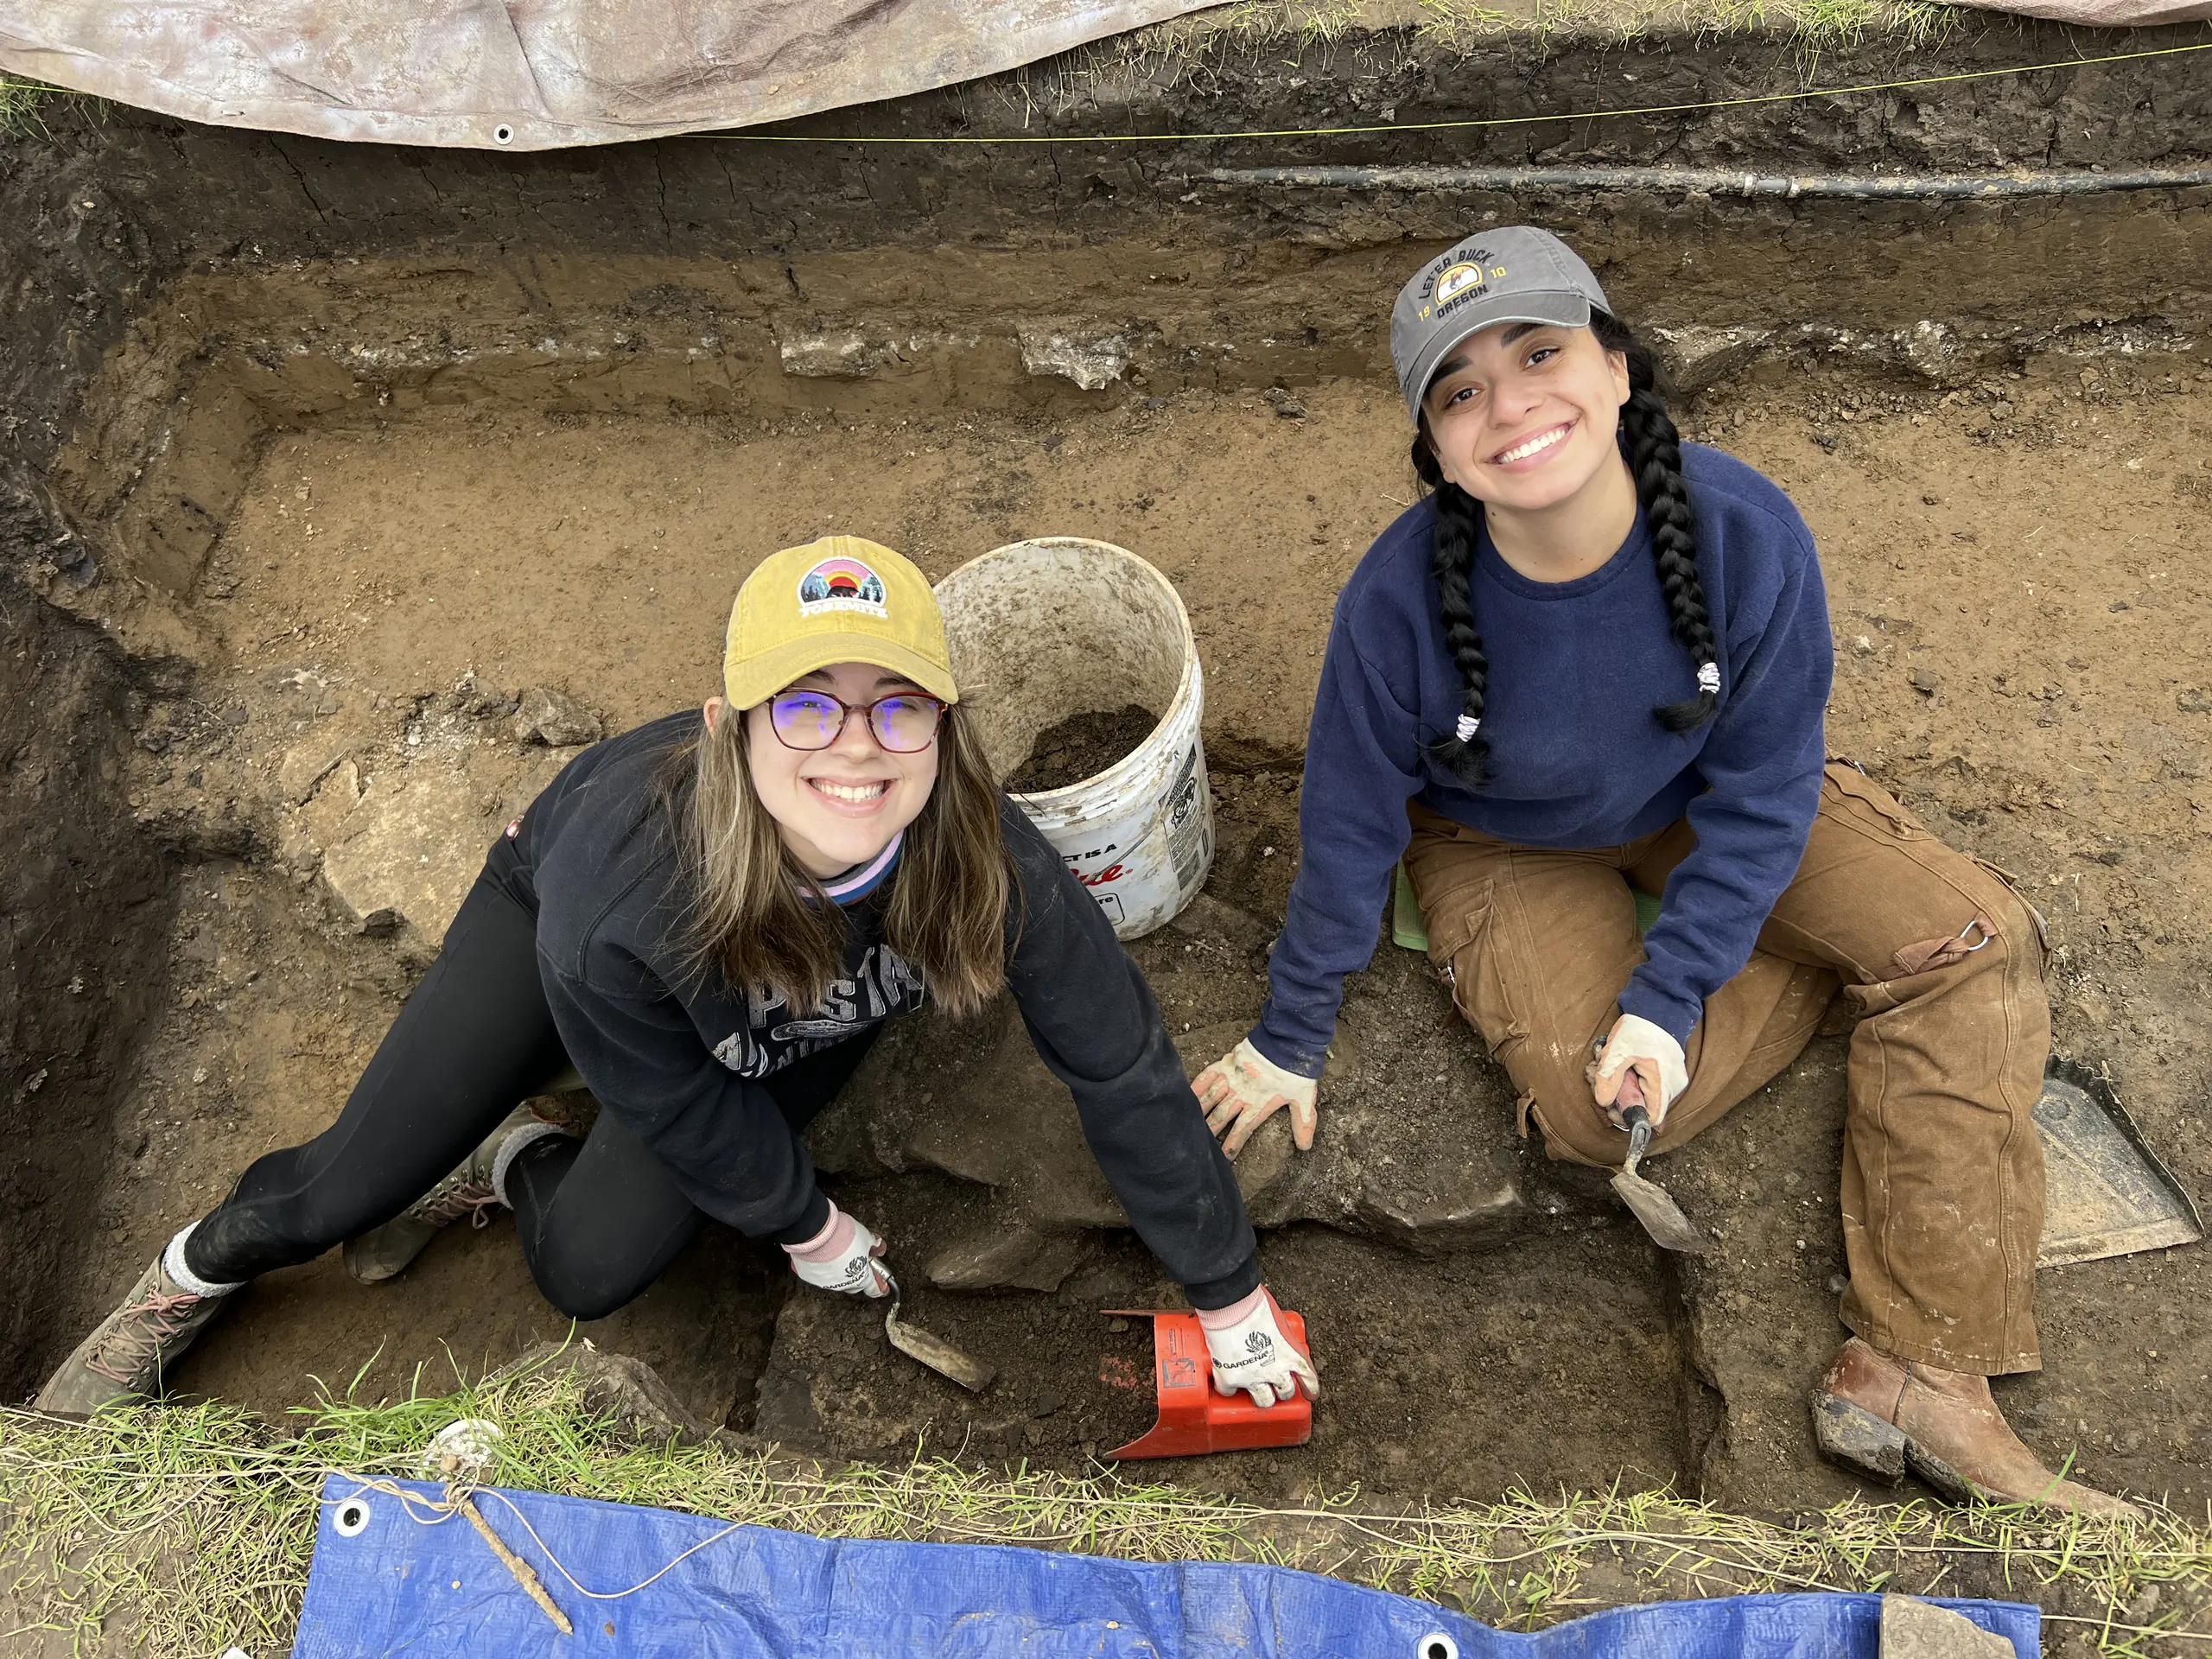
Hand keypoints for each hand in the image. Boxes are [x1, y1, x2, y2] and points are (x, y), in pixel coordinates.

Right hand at [782, 1202, 890, 1297]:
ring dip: (840, 1270)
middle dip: (859, 1275)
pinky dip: (823, 1267)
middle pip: (855, 1284)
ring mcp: (824, 1282)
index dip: (880, 1286)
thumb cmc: (843, 1236)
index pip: (874, 1289)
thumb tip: (878, 1248)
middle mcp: (842, 1285)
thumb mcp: (866, 1237)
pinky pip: (819, 1275)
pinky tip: (823, 1256)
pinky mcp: (809, 1277)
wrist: (815, 1233)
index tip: (883, 1285)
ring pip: (836, 1280)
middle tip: (860, 1260)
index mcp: (861, 1278)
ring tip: (839, 1253)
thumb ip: (873, 1245)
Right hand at [1193, 1039, 1317, 1156]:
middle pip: (1222, 1116)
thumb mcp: (1304, 1098)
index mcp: (1259, 1103)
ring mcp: (1232, 1078)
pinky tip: (1187, 1096)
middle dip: (1211, 1131)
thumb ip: (1303, 1123)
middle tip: (1199, 1144)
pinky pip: (1207, 1076)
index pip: (1243, 1128)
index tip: (1225, 1156)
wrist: (1287, 1041)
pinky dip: (1196, 1086)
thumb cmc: (1296, 1070)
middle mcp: (1242, 1092)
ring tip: (1189, 1124)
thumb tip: (1304, 1147)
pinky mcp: (1227, 1063)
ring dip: (1200, 1112)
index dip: (1233, 1143)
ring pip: (1211, 1098)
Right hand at [1197, 1286, 1319, 1408]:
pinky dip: (1229, 1389)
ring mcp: (1253, 1377)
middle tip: (1278, 1388)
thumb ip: (1279, 1333)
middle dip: (1284, 1392)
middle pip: (1286, 1392)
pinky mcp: (1231, 1379)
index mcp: (1292, 1355)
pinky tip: (1229, 1385)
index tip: (1310, 1394)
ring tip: (1257, 1393)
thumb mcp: (1278, 1319)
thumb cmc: (1254, 1304)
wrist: (1231, 1306)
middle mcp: (1276, 1370)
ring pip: (1263, 1401)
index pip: (1309, 1378)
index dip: (1310, 1388)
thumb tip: (1272, 1333)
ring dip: (1262, 1398)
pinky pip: (1229, 1392)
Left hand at [1588, 1013, 1688, 1130]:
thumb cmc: (1640, 1028)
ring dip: (1624, 1087)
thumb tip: (1603, 1101)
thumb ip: (1609, 1077)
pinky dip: (1632, 1078)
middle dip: (1620, 1098)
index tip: (1612, 1107)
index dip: (1629, 1116)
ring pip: (1645, 1094)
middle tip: (1600, 1082)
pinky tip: (1619, 1064)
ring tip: (1606, 1069)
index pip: (1651, 1117)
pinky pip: (1649, 1083)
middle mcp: (1673, 1084)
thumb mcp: (1618, 1051)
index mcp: (1662, 1082)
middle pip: (1645, 1106)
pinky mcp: (1668, 1071)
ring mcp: (1672, 1077)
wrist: (1657, 1007)